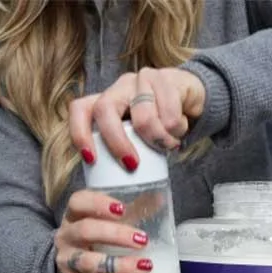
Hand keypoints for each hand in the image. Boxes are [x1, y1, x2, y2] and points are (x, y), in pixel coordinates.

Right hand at [55, 190, 154, 272]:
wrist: (69, 268)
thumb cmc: (94, 239)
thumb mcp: (106, 222)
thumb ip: (131, 210)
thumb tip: (160, 198)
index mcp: (74, 215)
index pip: (78, 202)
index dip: (99, 204)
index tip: (122, 209)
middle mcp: (66, 235)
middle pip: (86, 231)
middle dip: (116, 235)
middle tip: (143, 240)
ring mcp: (66, 260)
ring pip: (88, 262)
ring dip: (119, 265)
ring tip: (144, 266)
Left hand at [70, 68, 205, 169]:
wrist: (191, 99)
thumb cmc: (158, 125)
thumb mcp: (136, 139)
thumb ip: (123, 152)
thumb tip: (114, 193)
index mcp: (105, 101)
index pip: (80, 109)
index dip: (80, 133)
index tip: (91, 160)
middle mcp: (119, 87)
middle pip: (105, 110)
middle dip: (117, 143)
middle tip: (132, 165)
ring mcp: (141, 79)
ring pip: (143, 117)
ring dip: (160, 140)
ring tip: (168, 144)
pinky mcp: (166, 78)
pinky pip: (170, 116)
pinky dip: (176, 131)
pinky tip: (178, 131)